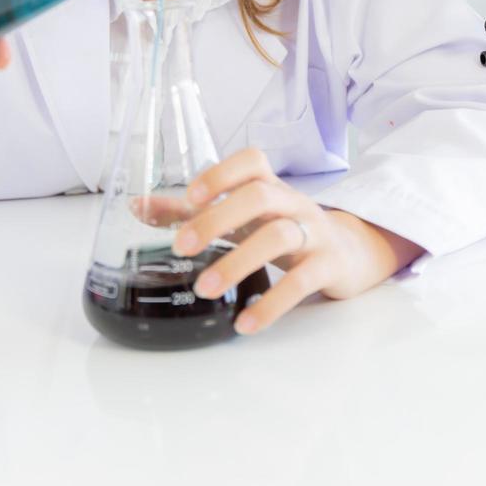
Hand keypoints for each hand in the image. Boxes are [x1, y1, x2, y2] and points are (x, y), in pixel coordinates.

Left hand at [167, 148, 385, 335]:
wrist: (349, 252)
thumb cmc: (283, 228)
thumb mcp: (241, 217)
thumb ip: (191, 213)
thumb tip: (137, 206)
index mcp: (269, 187)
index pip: (251, 162)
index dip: (221, 174)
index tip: (190, 196)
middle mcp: (293, 203)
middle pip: (259, 196)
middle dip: (218, 220)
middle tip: (181, 248)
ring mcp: (314, 232)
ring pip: (279, 237)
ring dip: (238, 263)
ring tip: (205, 289)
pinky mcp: (328, 266)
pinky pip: (302, 282)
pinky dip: (272, 303)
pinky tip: (246, 323)